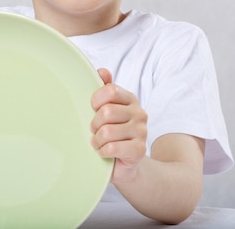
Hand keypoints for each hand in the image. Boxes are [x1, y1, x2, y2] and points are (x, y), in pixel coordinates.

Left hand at [90, 68, 147, 182]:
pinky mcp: (140, 150)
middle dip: (94, 124)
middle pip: (107, 112)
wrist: (123, 162)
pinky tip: (104, 152)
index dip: (95, 101)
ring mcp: (142, 131)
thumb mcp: (106, 108)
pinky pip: (113, 148)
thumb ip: (104, 88)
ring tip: (98, 142)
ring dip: (97, 140)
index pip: (110, 91)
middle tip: (93, 130)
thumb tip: (102, 71)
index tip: (92, 109)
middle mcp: (139, 113)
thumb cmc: (111, 131)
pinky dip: (103, 151)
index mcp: (130, 98)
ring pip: (107, 132)